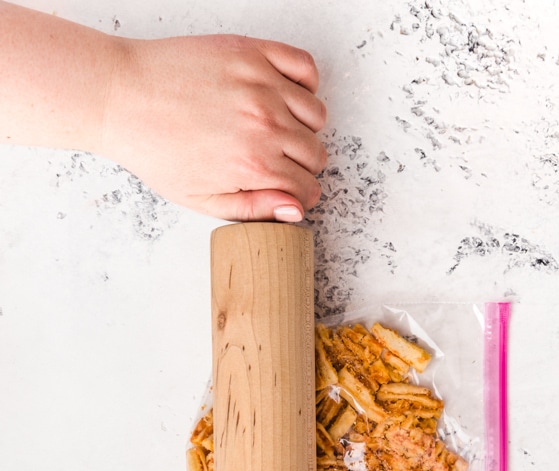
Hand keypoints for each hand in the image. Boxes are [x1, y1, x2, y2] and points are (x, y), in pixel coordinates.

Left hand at [102, 34, 327, 220]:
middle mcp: (264, 124)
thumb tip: (295, 210)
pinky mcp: (252, 52)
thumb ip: (253, 208)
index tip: (290, 189)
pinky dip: (306, 83)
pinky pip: (305, 66)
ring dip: (305, 127)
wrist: (121, 97)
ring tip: (279, 130)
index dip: (300, 194)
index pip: (307, 186)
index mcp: (253, 165)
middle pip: (316, 153)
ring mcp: (261, 85)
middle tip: (279, 162)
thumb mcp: (199, 199)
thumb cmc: (154, 148)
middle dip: (302, 165)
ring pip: (317, 115)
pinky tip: (285, 95)